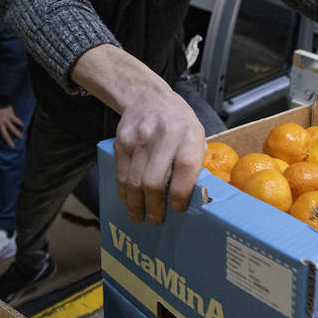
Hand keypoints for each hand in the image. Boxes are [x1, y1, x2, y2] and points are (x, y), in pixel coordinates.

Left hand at [0, 104, 24, 146]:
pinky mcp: (10, 115)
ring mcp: (6, 120)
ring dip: (17, 133)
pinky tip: (23, 125)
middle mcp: (0, 124)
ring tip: (21, 137)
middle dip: (9, 141)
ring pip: (12, 128)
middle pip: (5, 135)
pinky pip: (16, 119)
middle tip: (12, 146)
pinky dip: (19, 122)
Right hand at [71, 44, 206, 225]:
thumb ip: (196, 162)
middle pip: (154, 181)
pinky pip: (121, 175)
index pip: (185, 168)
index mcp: (188, 135)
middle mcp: (163, 136)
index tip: (178, 209)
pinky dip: (124, 193)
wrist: (147, 97)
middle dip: (154, 207)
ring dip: (136, 205)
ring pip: (133, 182)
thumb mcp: (196, 135)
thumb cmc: (178, 122)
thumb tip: (194, 196)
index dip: (181, 194)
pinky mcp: (121, 143)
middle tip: (156, 220)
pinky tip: (129, 201)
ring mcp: (139, 139)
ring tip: (140, 217)